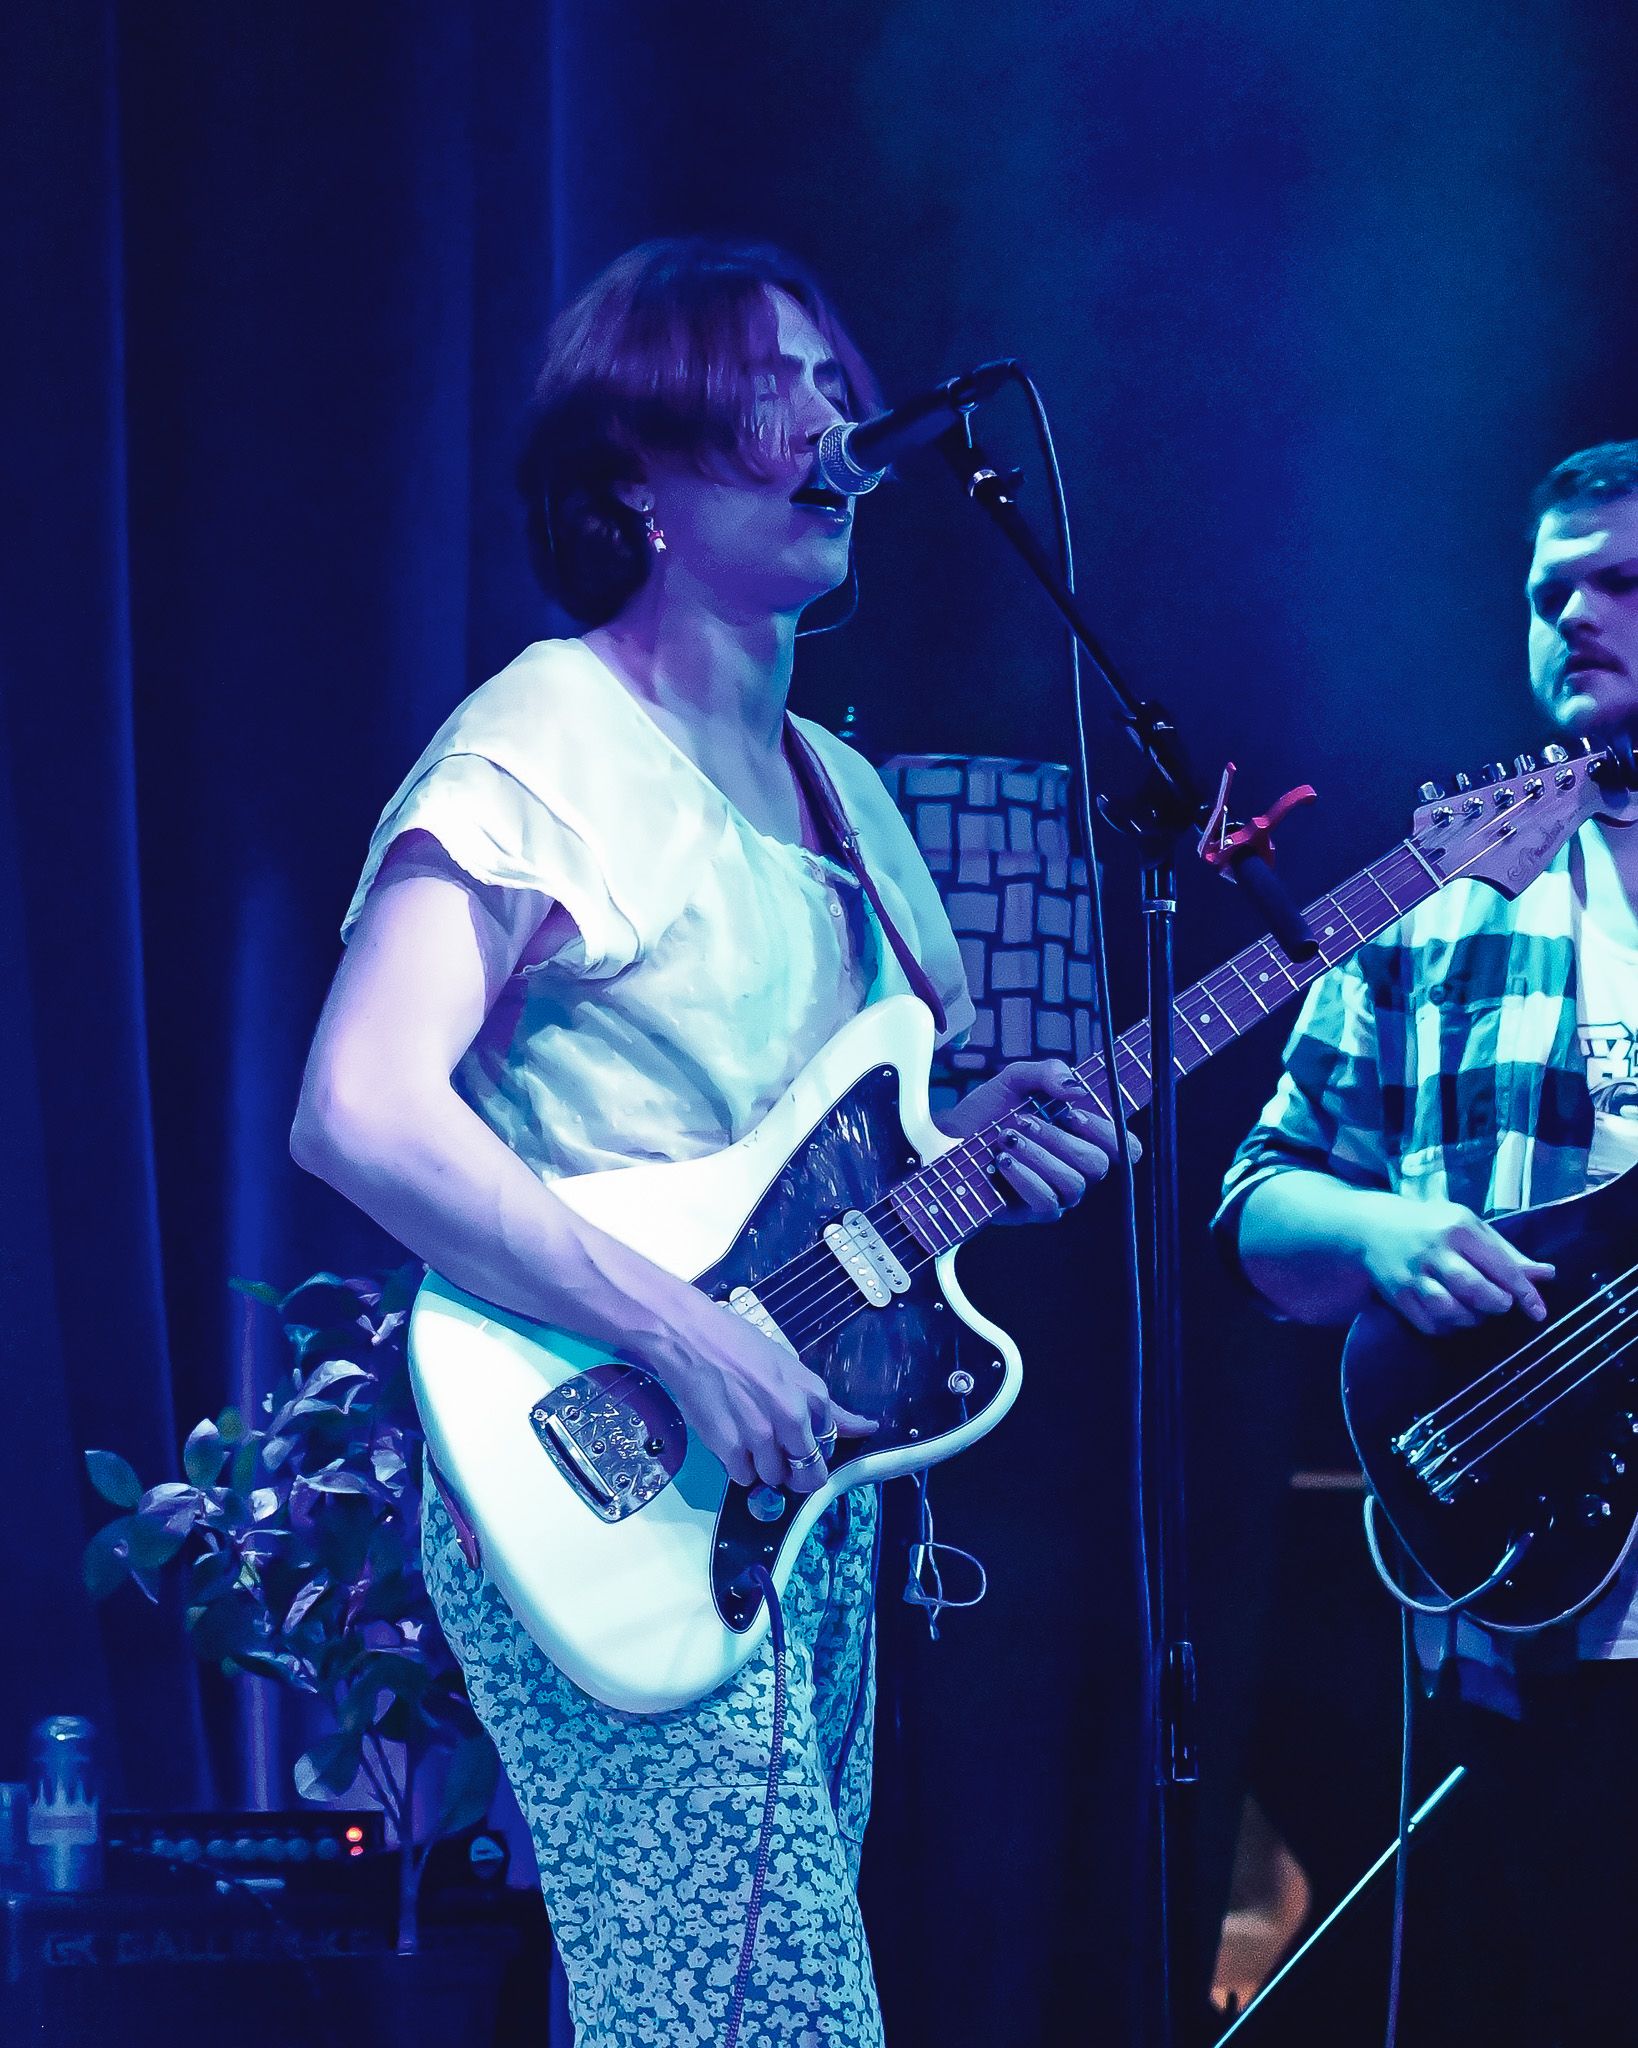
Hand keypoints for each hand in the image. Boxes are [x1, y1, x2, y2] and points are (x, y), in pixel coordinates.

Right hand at [649, 1296, 876, 1493]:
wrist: (690, 1337)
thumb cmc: (738, 1344)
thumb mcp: (791, 1367)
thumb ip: (828, 1407)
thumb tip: (866, 1428)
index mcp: (812, 1394)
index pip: (830, 1444)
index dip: (814, 1446)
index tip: (799, 1440)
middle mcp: (791, 1417)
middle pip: (809, 1473)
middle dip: (797, 1473)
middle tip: (780, 1458)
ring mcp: (760, 1435)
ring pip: (774, 1477)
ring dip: (764, 1468)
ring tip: (748, 1439)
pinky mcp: (730, 1447)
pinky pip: (743, 1478)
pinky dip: (739, 1468)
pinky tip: (731, 1441)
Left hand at [938, 1058, 1139, 1226]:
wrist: (947, 1138)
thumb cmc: (988, 1111)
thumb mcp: (1016, 1079)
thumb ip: (1048, 1072)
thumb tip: (1076, 1088)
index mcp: (1083, 1136)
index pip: (1125, 1146)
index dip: (1110, 1133)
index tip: (1073, 1113)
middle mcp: (1077, 1167)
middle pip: (1098, 1164)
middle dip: (1060, 1139)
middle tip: (1025, 1120)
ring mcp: (1057, 1192)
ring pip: (1073, 1183)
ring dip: (1040, 1156)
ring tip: (1007, 1137)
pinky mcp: (1033, 1211)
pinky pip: (1047, 1202)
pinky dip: (1025, 1177)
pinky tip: (1002, 1160)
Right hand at [1360, 1196, 1554, 1334]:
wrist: (1372, 1226)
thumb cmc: (1432, 1225)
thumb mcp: (1470, 1227)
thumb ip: (1507, 1254)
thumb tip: (1546, 1274)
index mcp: (1457, 1228)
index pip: (1499, 1266)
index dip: (1524, 1292)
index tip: (1538, 1311)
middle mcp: (1434, 1251)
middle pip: (1474, 1289)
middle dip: (1496, 1304)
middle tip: (1500, 1305)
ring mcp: (1412, 1275)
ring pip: (1449, 1310)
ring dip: (1471, 1318)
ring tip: (1475, 1311)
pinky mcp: (1397, 1295)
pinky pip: (1429, 1324)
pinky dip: (1448, 1328)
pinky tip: (1452, 1317)